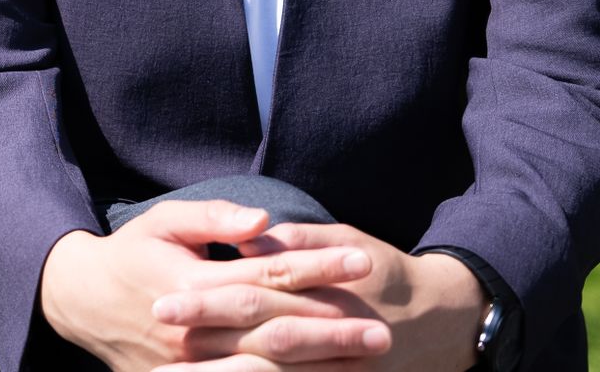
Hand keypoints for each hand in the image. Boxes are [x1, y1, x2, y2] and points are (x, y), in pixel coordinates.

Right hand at [39, 200, 391, 371]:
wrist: (82, 302)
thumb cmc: (131, 253)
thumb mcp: (164, 221)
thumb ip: (214, 218)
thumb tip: (264, 220)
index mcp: (192, 285)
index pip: (268, 276)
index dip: (317, 269)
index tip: (363, 262)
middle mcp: (195, 332)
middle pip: (276, 331)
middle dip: (332, 331)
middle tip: (382, 332)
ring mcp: (190, 366)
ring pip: (265, 369)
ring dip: (318, 366)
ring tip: (364, 361)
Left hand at [188, 224, 483, 371]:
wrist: (447, 323)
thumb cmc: (387, 274)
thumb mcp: (349, 243)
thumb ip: (298, 243)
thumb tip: (249, 240)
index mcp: (319, 295)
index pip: (250, 299)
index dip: (205, 305)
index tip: (161, 306)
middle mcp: (323, 340)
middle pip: (251, 351)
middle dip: (200, 359)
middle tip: (152, 362)